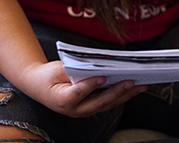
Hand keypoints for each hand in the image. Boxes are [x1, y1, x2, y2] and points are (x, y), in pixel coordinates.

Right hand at [20, 60, 144, 117]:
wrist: (39, 86)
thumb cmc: (48, 76)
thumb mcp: (58, 69)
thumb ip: (76, 70)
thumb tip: (96, 67)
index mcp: (62, 99)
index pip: (78, 93)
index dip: (91, 85)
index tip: (103, 77)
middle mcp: (74, 110)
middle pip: (98, 102)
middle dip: (116, 92)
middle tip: (130, 82)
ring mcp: (82, 111)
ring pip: (107, 105)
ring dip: (125, 95)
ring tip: (140, 86)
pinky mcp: (89, 108)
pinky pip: (107, 103)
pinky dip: (121, 96)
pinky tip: (133, 88)